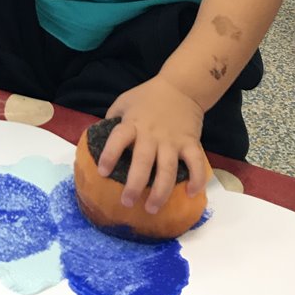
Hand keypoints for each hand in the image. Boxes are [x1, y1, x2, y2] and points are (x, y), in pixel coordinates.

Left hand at [99, 76, 207, 211]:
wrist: (181, 87)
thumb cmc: (147, 97)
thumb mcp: (124, 102)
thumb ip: (113, 120)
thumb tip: (98, 140)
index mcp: (133, 123)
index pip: (118, 138)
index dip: (109, 155)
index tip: (102, 173)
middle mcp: (152, 134)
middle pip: (143, 161)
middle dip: (135, 184)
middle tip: (126, 202)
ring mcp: (173, 140)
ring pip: (167, 169)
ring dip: (161, 191)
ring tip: (152, 208)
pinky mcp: (191, 142)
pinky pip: (196, 163)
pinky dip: (196, 179)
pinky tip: (191, 193)